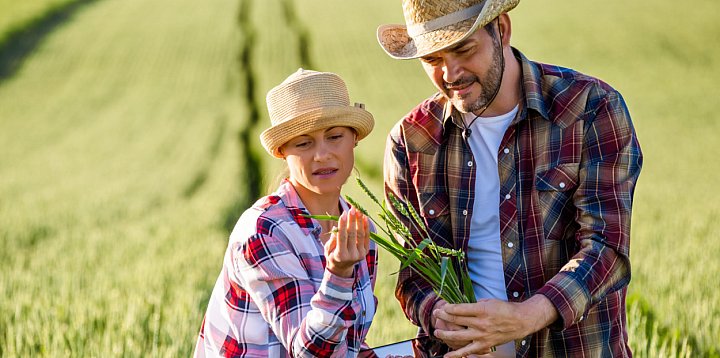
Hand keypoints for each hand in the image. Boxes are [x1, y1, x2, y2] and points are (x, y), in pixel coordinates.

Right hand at [324, 208, 369, 276]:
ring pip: (361, 235)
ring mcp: (360, 254)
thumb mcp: (328, 249)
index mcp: (340, 255)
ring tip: (359, 211)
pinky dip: (366, 227)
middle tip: (352, 209)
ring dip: (360, 222)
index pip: (342, 237)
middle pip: (352, 235)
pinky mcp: (365, 252)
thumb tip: (336, 227)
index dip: (343, 225)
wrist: (342, 268)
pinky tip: (365, 218)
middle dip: (352, 221)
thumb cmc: (332, 255)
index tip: (343, 214)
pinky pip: (367, 237)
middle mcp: (351, 256)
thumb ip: (332, 239)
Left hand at [434, 296, 557, 357]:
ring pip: (459, 336)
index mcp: (482, 310)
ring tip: (437, 332)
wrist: (520, 321)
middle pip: (457, 321)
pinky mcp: (485, 345)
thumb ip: (475, 304)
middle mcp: (481, 323)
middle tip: (435, 314)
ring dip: (446, 334)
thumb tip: (462, 306)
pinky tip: (448, 356)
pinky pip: (468, 351)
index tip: (441, 307)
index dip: (447, 308)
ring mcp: (482, 336)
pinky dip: (457, 354)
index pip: (459, 309)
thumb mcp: (490, 301)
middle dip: (443, 317)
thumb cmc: (505, 309)